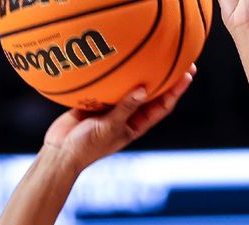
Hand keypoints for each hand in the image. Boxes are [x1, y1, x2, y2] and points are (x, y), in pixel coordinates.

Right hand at [43, 65, 196, 172]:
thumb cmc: (87, 146)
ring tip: (152, 50)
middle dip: (165, 77)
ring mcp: (112, 107)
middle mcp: (128, 115)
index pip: (162, 106)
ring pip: (130, 86)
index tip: (187, 74)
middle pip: (151, 93)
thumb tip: (144, 89)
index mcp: (137, 125)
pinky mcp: (96, 100)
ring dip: (141, 70)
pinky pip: (109, 83)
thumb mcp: (109, 127)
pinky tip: (118, 55)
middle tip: (179, 57)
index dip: (176, 91)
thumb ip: (126, 108)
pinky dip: (114, 72)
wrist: (60, 150)